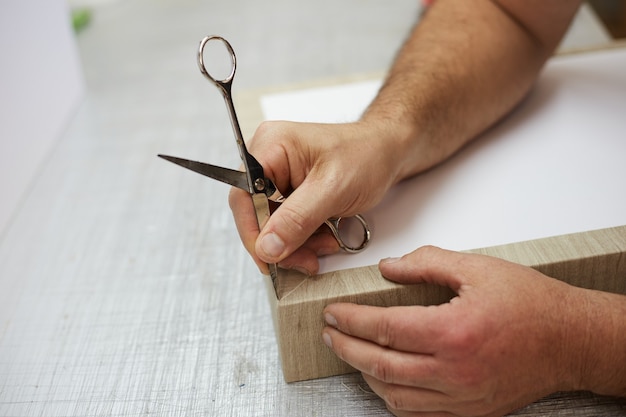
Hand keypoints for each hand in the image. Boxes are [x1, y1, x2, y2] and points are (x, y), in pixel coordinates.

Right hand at [229, 120, 411, 274]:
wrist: (388, 152)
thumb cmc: (367, 155)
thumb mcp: (333, 189)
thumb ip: (298, 219)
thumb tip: (267, 246)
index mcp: (271, 146)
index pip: (243, 196)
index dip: (253, 231)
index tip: (269, 258)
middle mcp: (269, 159)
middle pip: (255, 214)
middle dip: (281, 242)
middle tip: (304, 260)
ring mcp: (279, 176)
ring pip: (272, 224)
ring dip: (295, 244)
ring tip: (323, 246)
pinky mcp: (291, 191)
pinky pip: (285, 224)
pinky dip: (303, 238)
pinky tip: (323, 238)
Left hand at [322, 246, 589, 416]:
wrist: (571, 340)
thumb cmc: (531, 304)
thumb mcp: (477, 268)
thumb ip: (426, 263)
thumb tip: (388, 268)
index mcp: (454, 332)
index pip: (384, 328)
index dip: (351, 319)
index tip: (333, 312)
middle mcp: (455, 372)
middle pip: (381, 365)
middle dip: (346, 346)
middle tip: (330, 331)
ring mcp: (462, 398)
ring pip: (394, 395)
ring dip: (364, 373)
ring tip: (350, 351)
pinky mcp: (470, 412)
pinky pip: (418, 413)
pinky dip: (391, 397)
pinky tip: (383, 380)